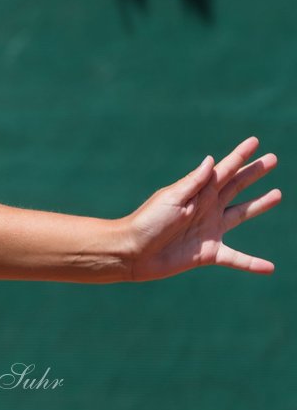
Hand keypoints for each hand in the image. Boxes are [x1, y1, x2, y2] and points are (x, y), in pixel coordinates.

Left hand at [125, 137, 280, 281]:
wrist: (132, 252)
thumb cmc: (147, 222)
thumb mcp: (171, 198)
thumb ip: (193, 182)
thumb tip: (211, 160)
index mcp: (197, 192)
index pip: (224, 170)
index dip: (239, 156)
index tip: (255, 141)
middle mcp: (206, 208)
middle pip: (236, 186)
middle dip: (254, 173)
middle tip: (273, 159)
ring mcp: (209, 230)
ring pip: (241, 214)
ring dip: (259, 205)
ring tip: (278, 194)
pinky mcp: (208, 253)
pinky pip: (236, 258)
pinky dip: (252, 263)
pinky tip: (270, 268)